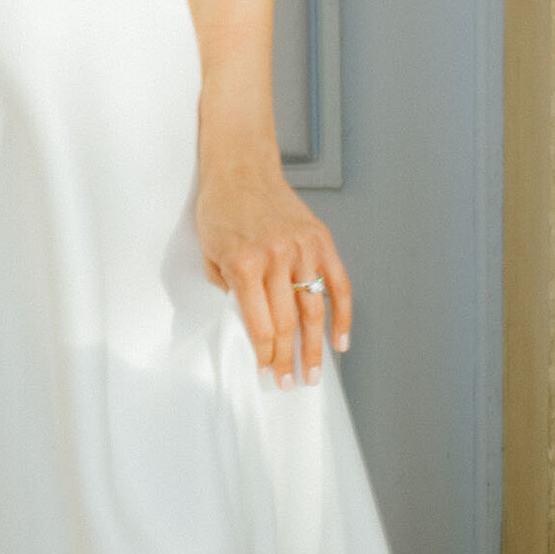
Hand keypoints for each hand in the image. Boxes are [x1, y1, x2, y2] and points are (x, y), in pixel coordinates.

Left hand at [194, 145, 351, 386]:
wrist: (241, 169)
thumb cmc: (220, 211)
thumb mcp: (211, 255)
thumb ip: (230, 290)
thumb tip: (252, 322)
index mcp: (245, 265)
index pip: (260, 325)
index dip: (265, 356)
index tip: (268, 375)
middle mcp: (276, 258)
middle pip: (288, 323)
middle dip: (289, 359)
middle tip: (291, 384)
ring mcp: (302, 248)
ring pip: (314, 309)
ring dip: (315, 346)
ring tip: (314, 373)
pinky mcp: (320, 240)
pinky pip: (338, 283)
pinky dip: (343, 314)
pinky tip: (341, 341)